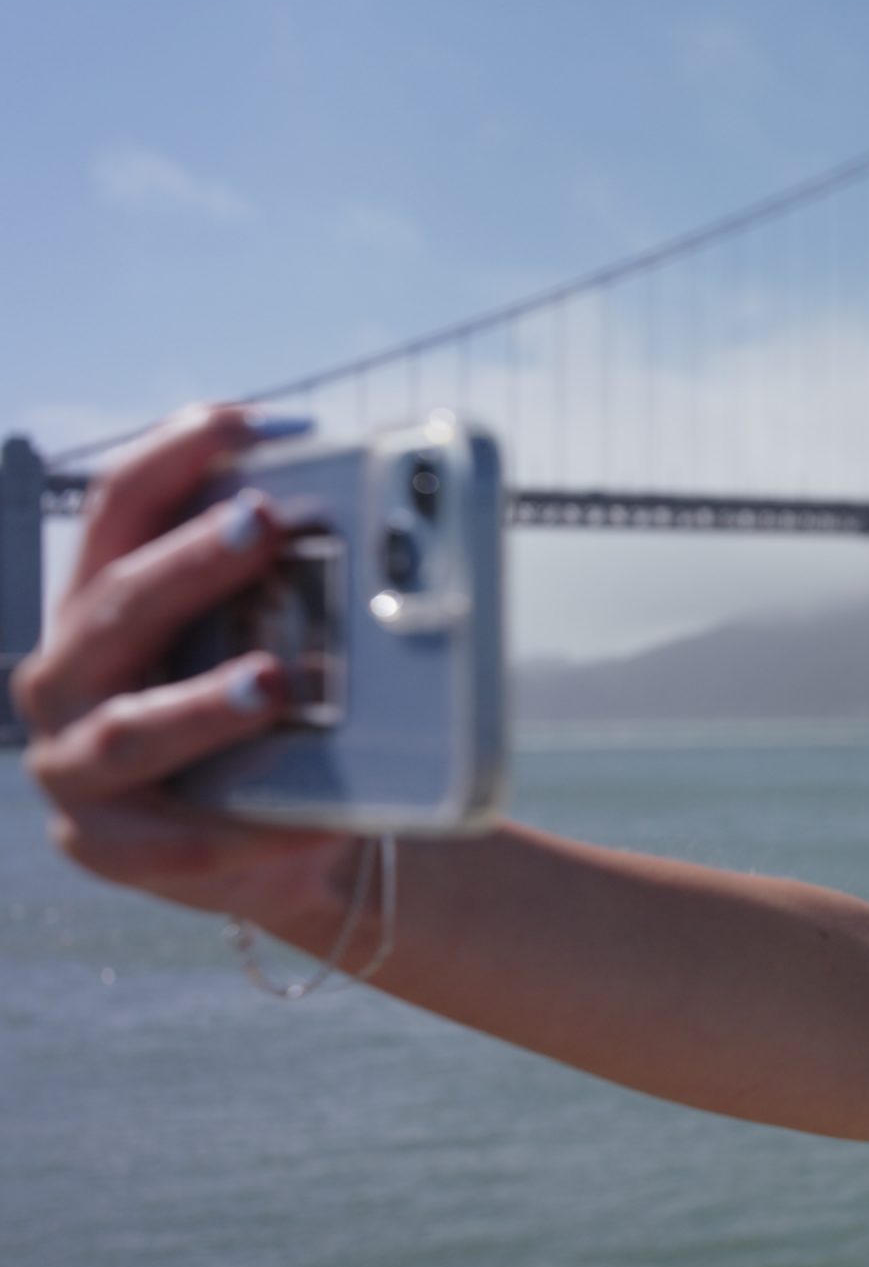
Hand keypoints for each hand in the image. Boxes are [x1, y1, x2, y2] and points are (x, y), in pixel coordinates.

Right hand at [14, 402, 358, 927]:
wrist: (290, 842)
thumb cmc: (286, 722)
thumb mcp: (291, 646)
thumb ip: (310, 593)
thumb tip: (402, 539)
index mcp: (107, 601)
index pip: (124, 503)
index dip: (183, 448)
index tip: (265, 419)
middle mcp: (69, 672)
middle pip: (116, 602)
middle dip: (189, 563)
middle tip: (264, 526)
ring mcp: (72, 762)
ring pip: (131, 729)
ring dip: (202, 705)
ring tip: (272, 684)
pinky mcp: (104, 846)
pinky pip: (177, 842)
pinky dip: (247, 831)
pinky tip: (316, 823)